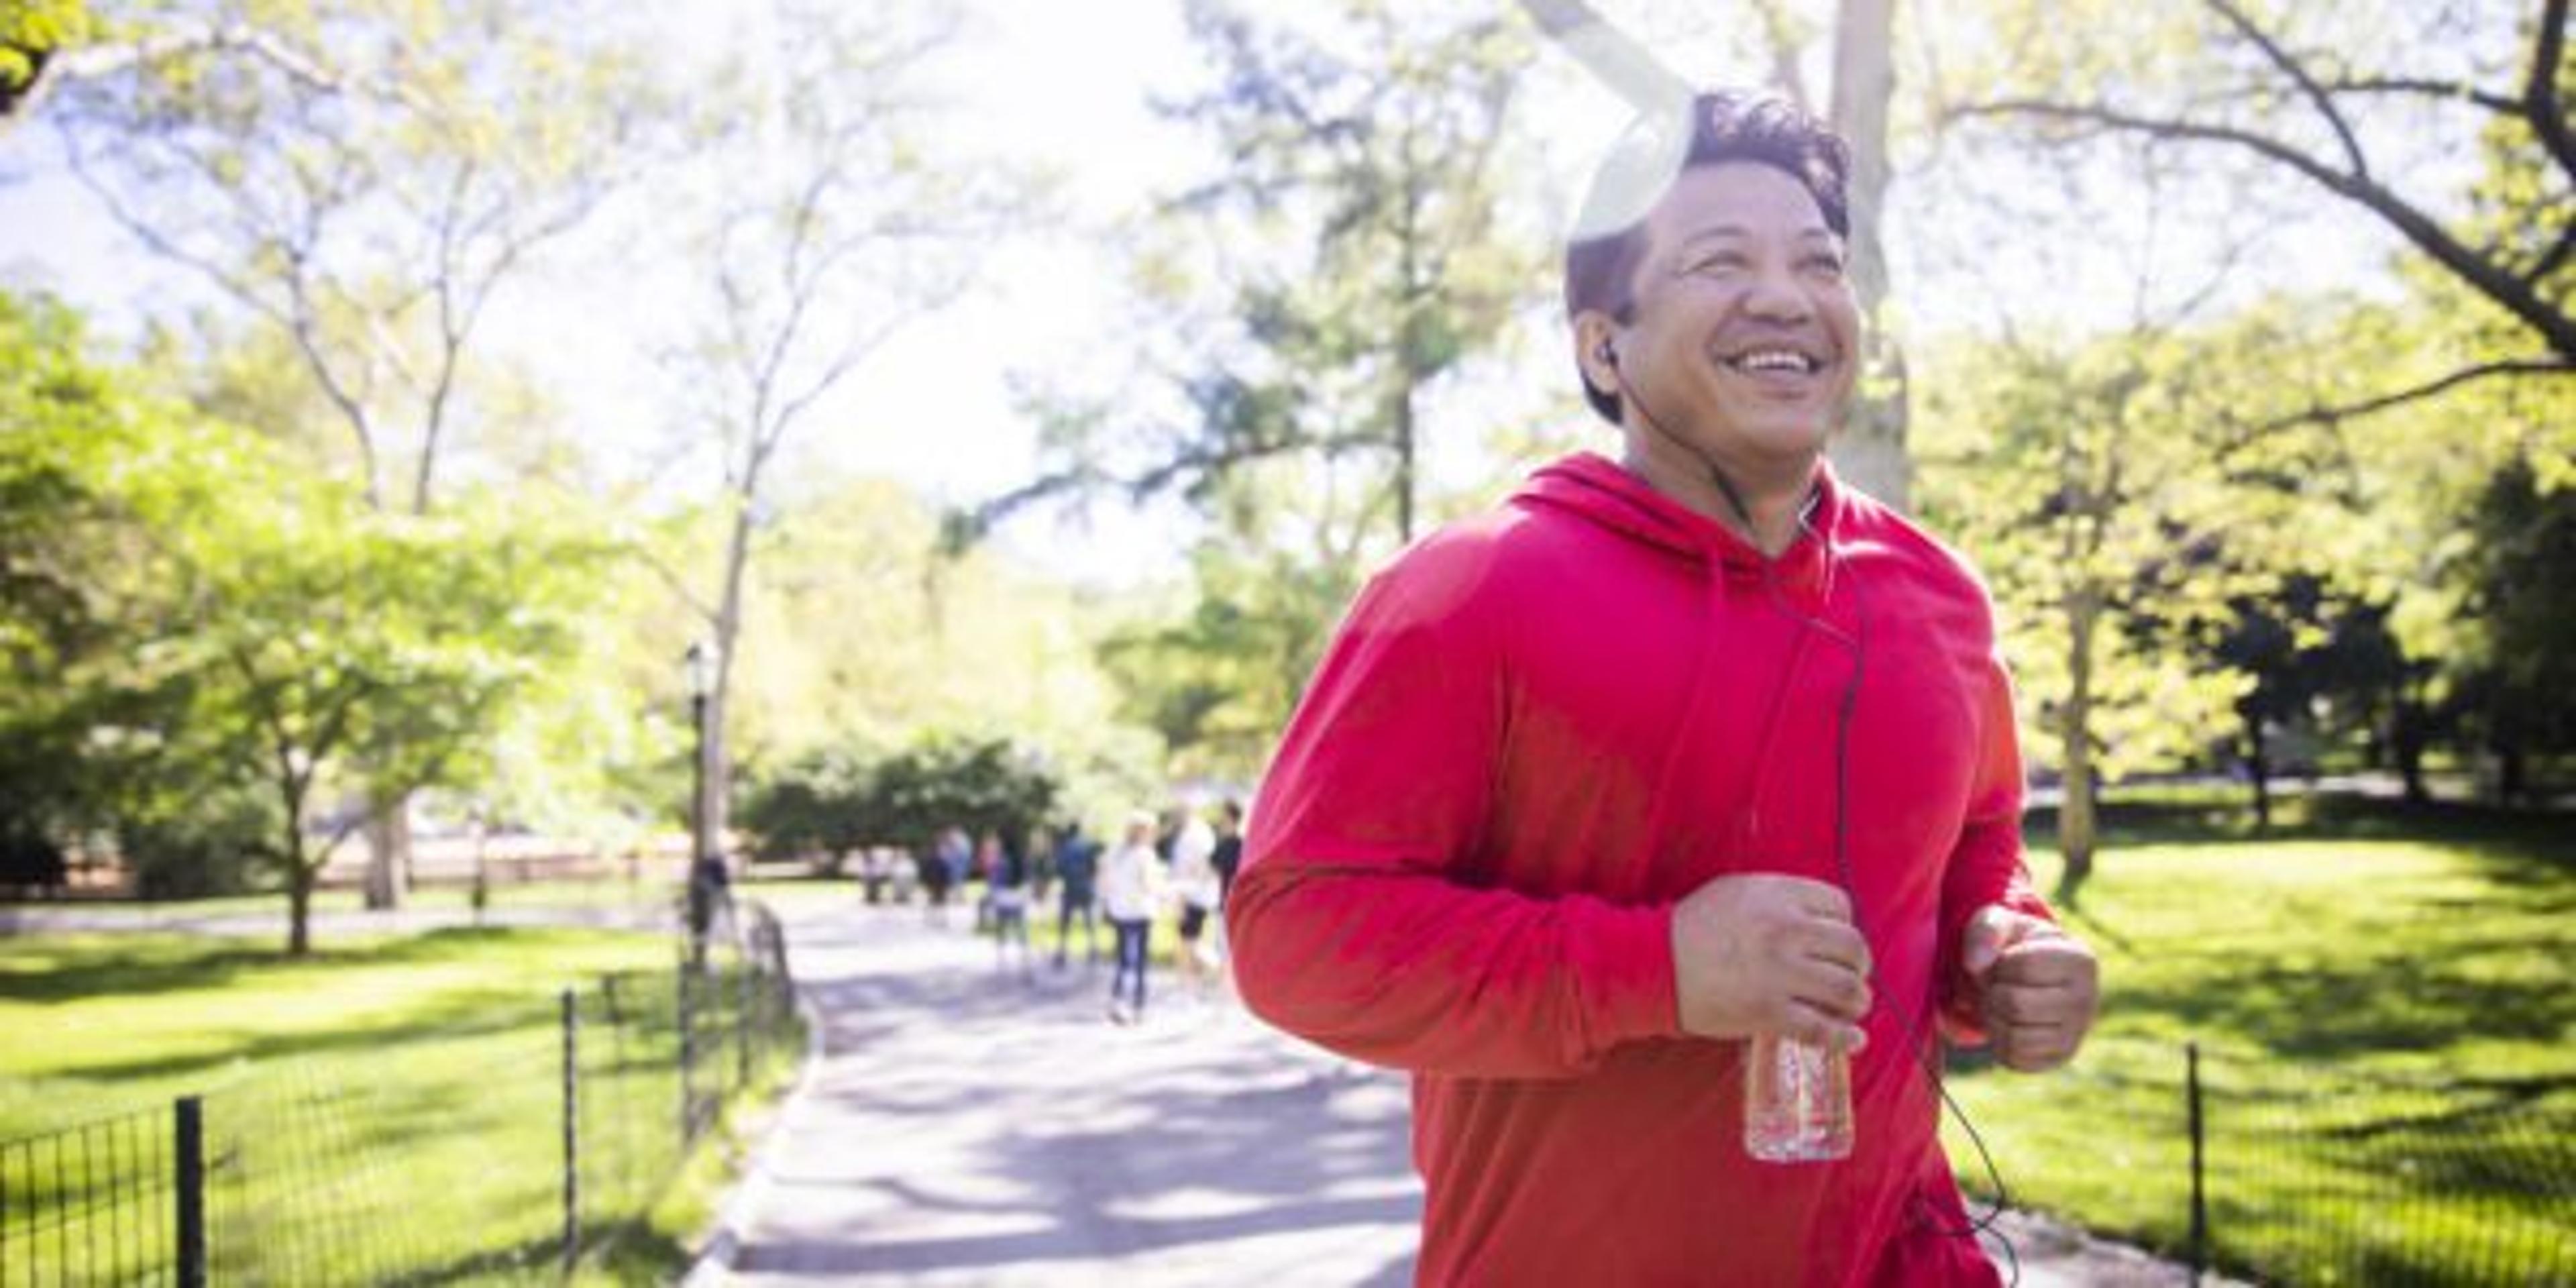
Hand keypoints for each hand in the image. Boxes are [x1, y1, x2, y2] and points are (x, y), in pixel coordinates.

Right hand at [1671, 873, 1870, 1051]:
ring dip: (1857, 1001)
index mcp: (1778, 895)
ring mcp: (1778, 974)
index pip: (1840, 906)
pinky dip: (1845, 1038)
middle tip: (1852, 976)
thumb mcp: (1738, 890)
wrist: (1652, 964)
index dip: (1845, 924)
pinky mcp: (1768, 1013)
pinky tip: (1853, 1040)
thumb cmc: (1693, 926)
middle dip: (1859, 966)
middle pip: (1852, 948)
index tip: (1837, 941)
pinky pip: (1822, 1029)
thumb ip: (1782, 898)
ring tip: (1851, 1007)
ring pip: (1846, 990)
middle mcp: (1785, 931)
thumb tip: (1821, 919)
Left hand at [1958, 905, 2098, 1071]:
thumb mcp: (2000, 923)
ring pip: (2014, 1036)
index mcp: (2081, 960)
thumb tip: (1975, 964)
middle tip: (1995, 985)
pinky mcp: (2060, 1057)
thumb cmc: (2014, 944)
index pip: (2021, 966)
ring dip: (1992, 1018)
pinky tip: (2006, 1023)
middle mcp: (2088, 1000)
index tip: (2004, 960)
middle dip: (1991, 993)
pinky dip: (1999, 1042)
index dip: (1998, 963)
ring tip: (1999, 1002)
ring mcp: (2077, 1033)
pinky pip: (2016, 1059)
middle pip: (2015, 1004)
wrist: (2029, 975)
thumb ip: (1986, 930)